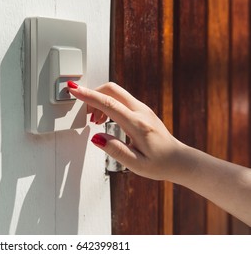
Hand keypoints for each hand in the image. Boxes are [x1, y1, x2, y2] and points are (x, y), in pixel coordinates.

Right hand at [68, 81, 186, 180]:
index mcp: (137, 124)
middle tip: (84, 111)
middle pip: (111, 89)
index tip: (74, 89)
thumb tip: (96, 137)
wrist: (178, 159)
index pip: (108, 103)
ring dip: (100, 100)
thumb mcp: (136, 164)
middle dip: (93, 94)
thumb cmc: (159, 164)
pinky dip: (107, 104)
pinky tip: (104, 119)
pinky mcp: (141, 110)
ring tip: (95, 121)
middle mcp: (141, 111)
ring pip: (115, 92)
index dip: (88, 95)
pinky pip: (120, 99)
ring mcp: (142, 108)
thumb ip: (115, 150)